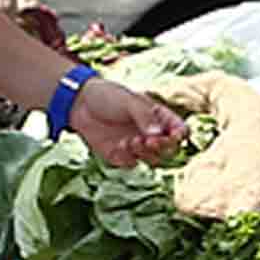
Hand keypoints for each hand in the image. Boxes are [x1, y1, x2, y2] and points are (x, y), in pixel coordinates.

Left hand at [64, 74, 188, 166]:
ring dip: (145, 153)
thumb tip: (159, 134)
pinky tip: (118, 146)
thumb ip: (145, 117)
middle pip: (170, 149)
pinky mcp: (121, 156)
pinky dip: (127, 157)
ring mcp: (137, 146)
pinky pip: (131, 164)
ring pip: (153, 160)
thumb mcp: (129, 101)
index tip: (172, 135)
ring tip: (131, 141)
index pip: (180, 130)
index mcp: (159, 117)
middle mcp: (151, 134)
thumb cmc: (108, 96)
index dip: (180, 135)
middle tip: (150, 141)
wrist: (79, 104)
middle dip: (162, 147)